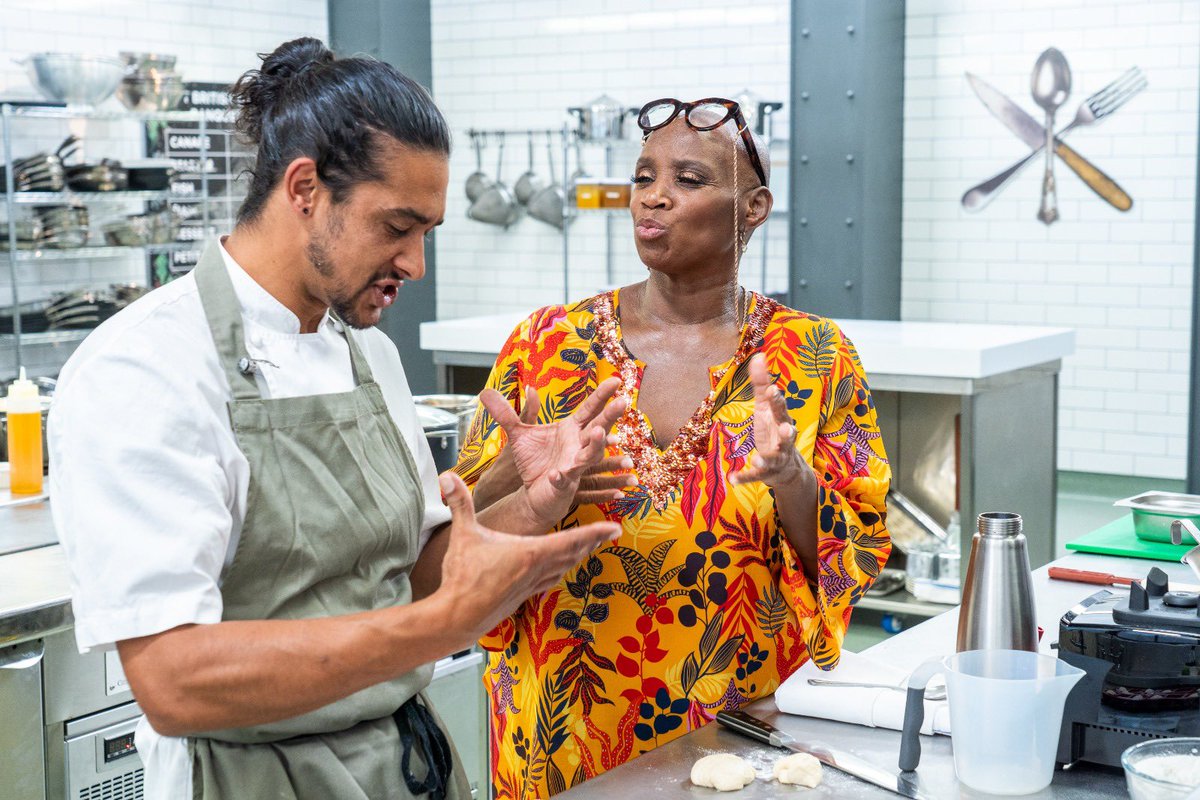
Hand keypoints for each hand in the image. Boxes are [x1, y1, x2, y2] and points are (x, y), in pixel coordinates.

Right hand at [436, 473, 620, 642]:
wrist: (457, 617)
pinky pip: (550, 580)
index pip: (572, 539)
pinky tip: (559, 568)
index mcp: (531, 553)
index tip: (615, 528)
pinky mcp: (523, 596)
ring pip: (564, 568)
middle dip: (593, 541)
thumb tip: (447, 475)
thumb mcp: (463, 535)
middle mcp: (537, 570)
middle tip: (610, 533)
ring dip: (579, 556)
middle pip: (574, 553)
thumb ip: (460, 503)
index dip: (595, 532)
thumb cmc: (462, 577)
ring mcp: (532, 586)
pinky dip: (561, 570)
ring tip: (590, 547)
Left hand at [481, 377, 626, 525]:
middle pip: (599, 428)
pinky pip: (564, 480)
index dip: (602, 395)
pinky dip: (560, 478)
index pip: (590, 409)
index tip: (616, 380)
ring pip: (591, 455)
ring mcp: (574, 466)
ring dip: (596, 445)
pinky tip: (556, 475)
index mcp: (572, 430)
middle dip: (610, 416)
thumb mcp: (517, 434)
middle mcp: (578, 446)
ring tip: (600, 433)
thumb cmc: (534, 462)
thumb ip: (506, 414)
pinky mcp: (564, 485)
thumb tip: (486, 392)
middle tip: (623, 402)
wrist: (532, 493)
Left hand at [730, 354, 812, 490]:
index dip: (777, 401)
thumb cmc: (773, 429)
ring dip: (767, 456)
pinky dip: (744, 477)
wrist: (785, 466)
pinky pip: (755, 475)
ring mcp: (776, 457)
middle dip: (787, 430)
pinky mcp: (766, 472)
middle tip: (787, 427)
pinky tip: (732, 479)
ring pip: (774, 457)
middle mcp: (783, 439)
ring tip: (759, 456)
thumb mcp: (765, 406)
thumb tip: (759, 355)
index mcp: (781, 420)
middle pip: (788, 434)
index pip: (781, 409)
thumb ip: (761, 383)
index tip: (772, 390)